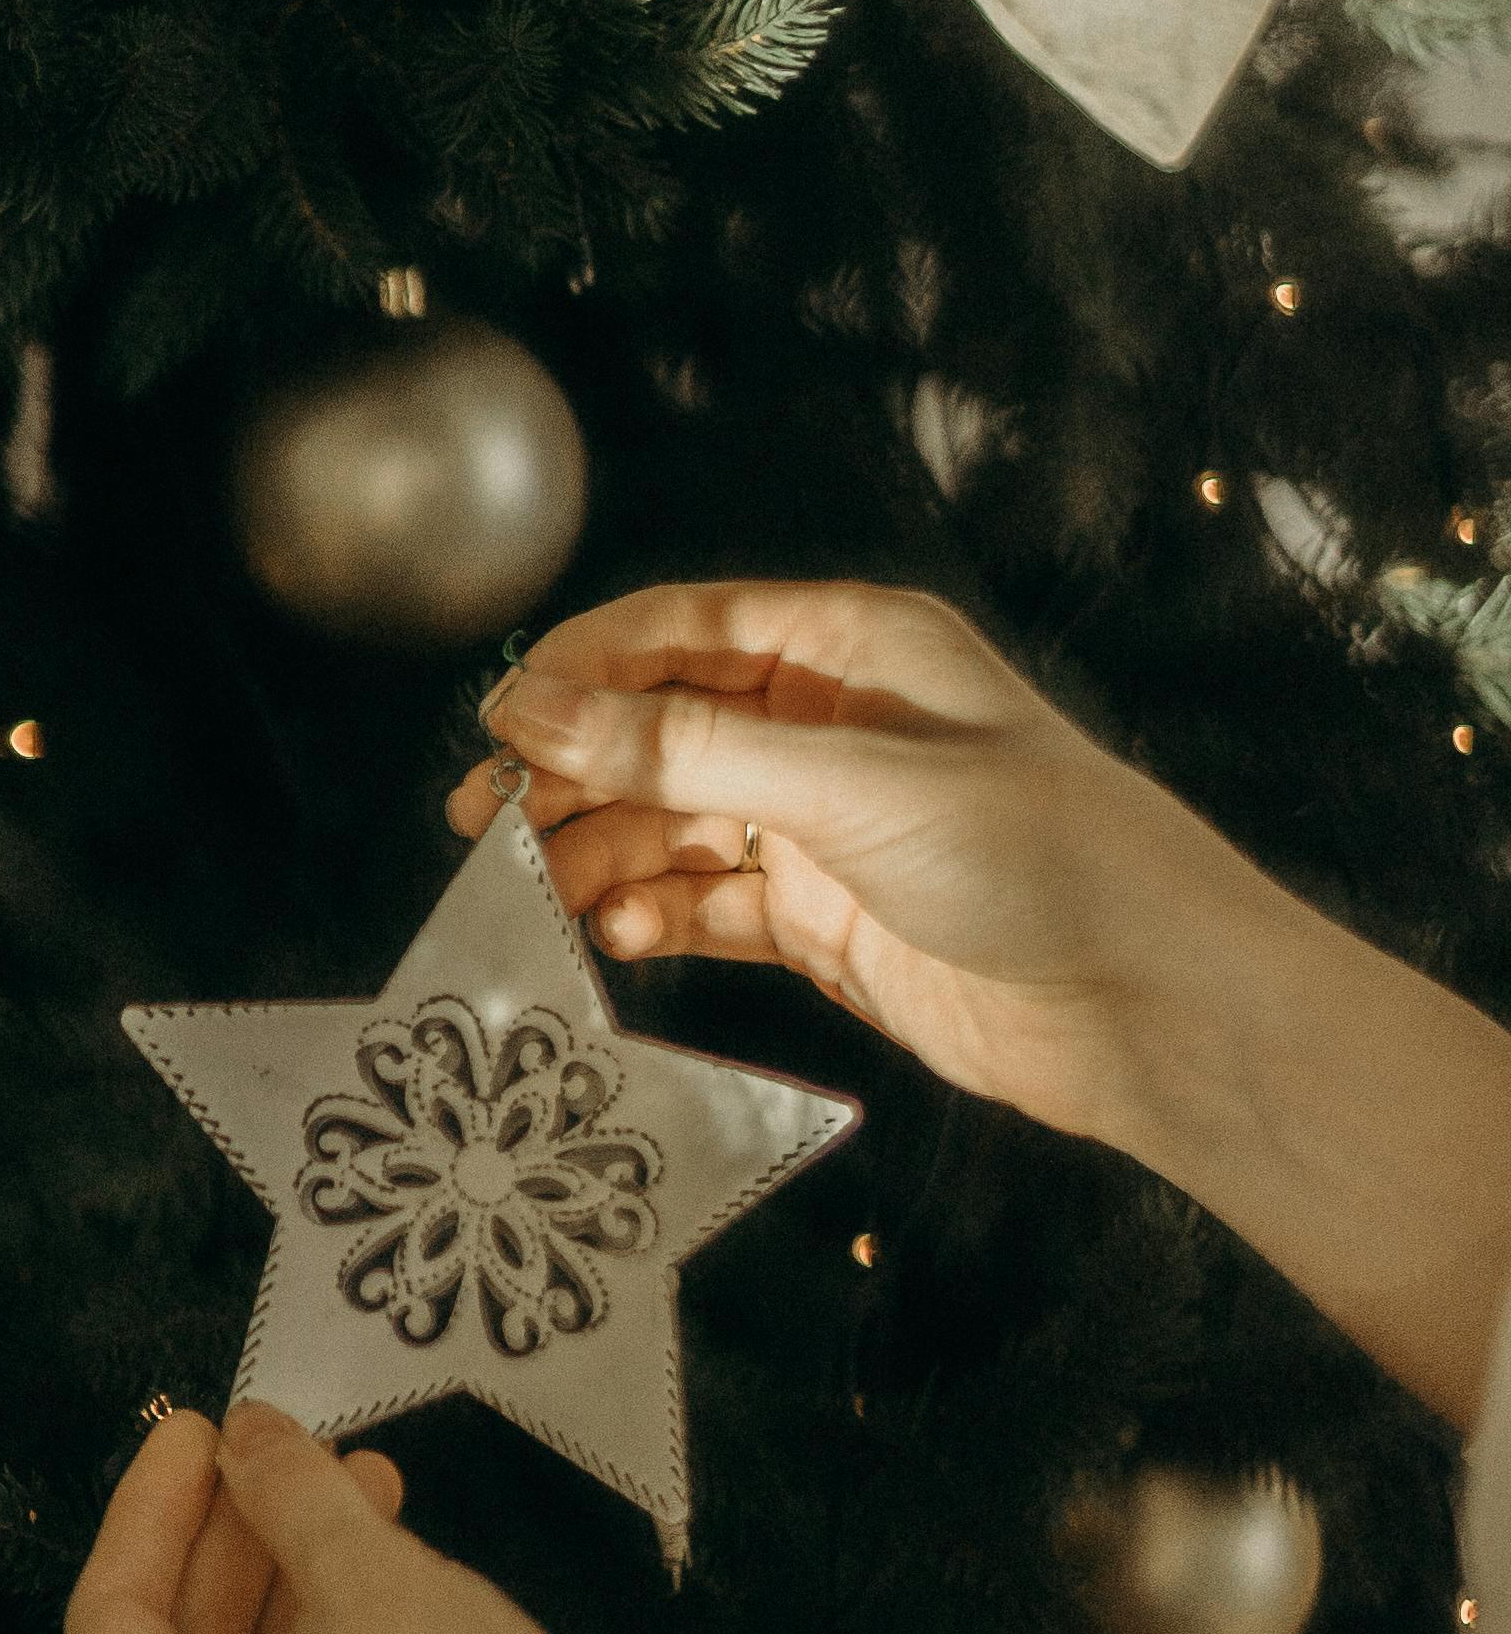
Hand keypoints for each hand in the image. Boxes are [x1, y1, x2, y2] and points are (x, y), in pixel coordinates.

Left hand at [66, 1403, 611, 1633]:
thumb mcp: (366, 1578)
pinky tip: (386, 1574)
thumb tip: (251, 1436)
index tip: (198, 1428)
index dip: (153, 1504)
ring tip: (363, 1488)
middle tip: (287, 1450)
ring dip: (296, 1585)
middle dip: (241, 1538)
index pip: (109, 1611)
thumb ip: (288, 1493)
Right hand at [450, 577, 1265, 1154]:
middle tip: (484, 826)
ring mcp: (826, 827)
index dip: (580, 669)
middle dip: (571, 774)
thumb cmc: (1044, 857)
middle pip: (661, 731)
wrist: (1150, 1006)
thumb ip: (683, 753)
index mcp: (854, 649)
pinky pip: (707, 905)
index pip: (683, 628)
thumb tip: (537, 707)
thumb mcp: (848, 787)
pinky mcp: (824, 920)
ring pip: (672, 825)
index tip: (497, 721)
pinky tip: (621, 938)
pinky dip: (656, 919)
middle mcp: (831, 727)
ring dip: (603, 857)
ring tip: (542, 897)